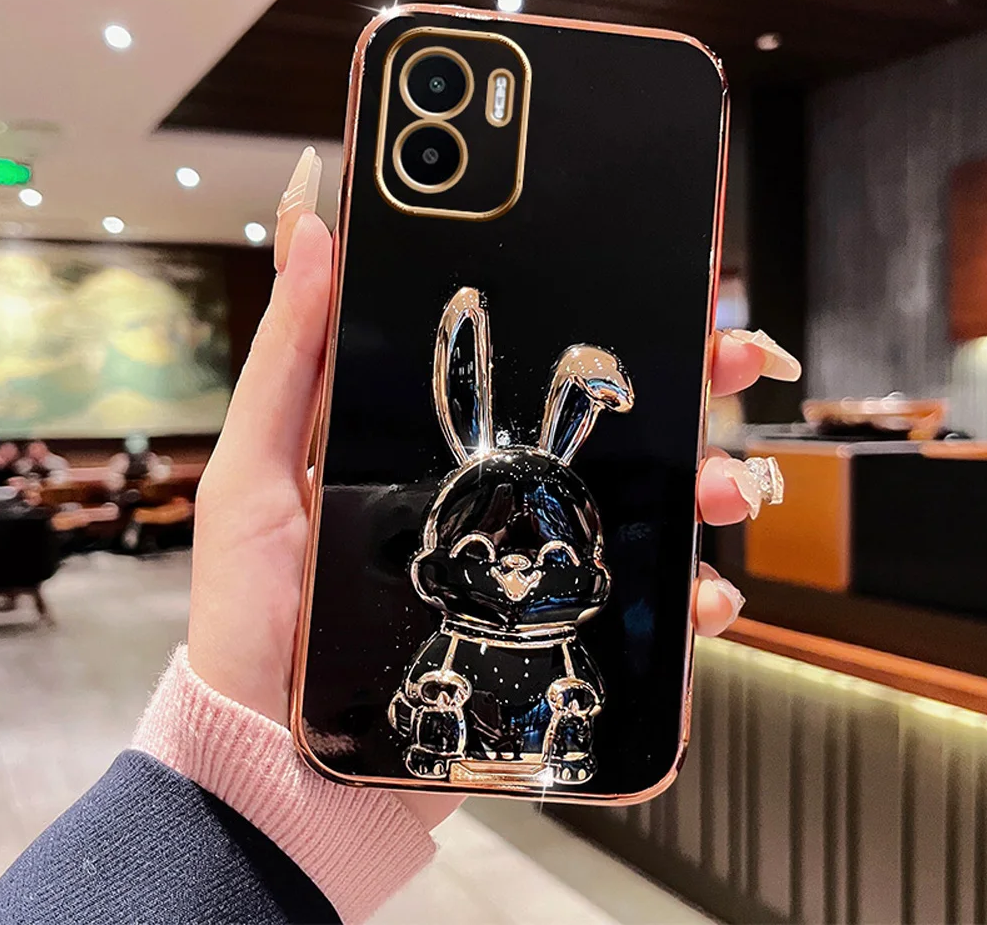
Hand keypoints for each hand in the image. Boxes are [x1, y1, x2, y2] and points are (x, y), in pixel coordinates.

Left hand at [187, 146, 800, 794]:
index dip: (587, 318)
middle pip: (598, 431)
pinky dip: (682, 594)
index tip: (650, 275)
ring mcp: (523, 568)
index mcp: (427, 448)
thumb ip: (288, 361)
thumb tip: (311, 227)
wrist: (282, 759)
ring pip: (635, 507)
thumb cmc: (257, 616)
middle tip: (730, 357)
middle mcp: (487, 498)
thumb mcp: (257, 475)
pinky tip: (708, 592)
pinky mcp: (545, 636)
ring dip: (701, 482)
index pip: (521, 370)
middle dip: (682, 386)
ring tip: (726, 481)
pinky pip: (631, 606)